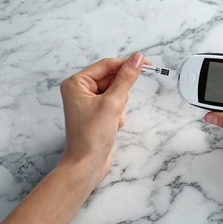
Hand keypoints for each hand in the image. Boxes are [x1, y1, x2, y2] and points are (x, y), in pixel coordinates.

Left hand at [60, 53, 144, 186]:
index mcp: (76, 83)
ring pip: (117, 93)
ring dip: (120, 106)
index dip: (126, 64)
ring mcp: (90, 102)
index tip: (146, 63)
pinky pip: (116, 104)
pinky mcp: (98, 113)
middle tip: (116, 107)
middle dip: (120, 94)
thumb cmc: (91, 136)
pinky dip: (119, 114)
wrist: (87, 164)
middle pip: (112, 79)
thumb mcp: (112, 103)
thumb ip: (126, 79)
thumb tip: (137, 59)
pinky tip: (112, 126)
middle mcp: (81, 90)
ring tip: (112, 120)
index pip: (107, 65)